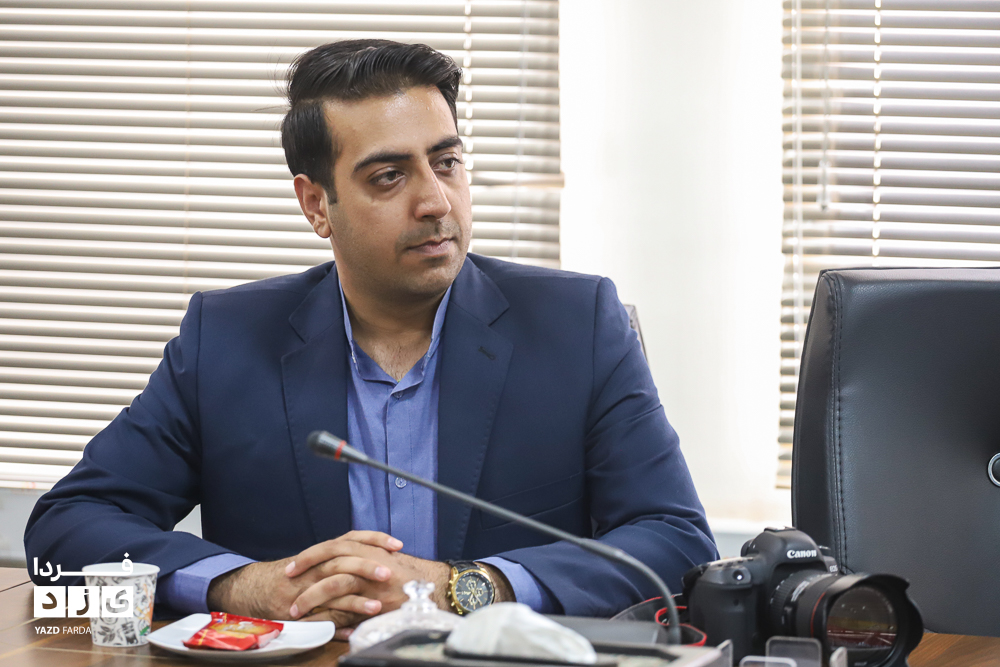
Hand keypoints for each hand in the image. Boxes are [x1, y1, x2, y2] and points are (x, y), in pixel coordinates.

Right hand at [207, 531, 402, 639]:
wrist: (254, 588)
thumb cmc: (292, 574)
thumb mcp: (317, 560)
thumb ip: (342, 556)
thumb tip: (376, 555)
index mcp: (322, 553)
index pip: (350, 539)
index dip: (373, 539)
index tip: (396, 544)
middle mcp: (314, 567)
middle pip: (341, 562)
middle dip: (366, 567)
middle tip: (388, 573)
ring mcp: (305, 589)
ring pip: (331, 591)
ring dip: (355, 601)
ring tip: (376, 607)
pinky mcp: (298, 612)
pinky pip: (319, 621)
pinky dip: (337, 628)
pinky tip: (353, 633)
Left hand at [287, 551, 516, 621]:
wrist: (437, 587)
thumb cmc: (409, 576)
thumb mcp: (384, 560)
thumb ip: (362, 561)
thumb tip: (339, 568)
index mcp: (369, 548)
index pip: (334, 544)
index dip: (311, 554)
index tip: (294, 565)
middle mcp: (370, 560)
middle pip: (330, 559)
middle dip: (306, 571)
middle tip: (288, 581)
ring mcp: (374, 581)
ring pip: (336, 584)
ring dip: (313, 598)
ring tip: (298, 611)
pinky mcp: (380, 601)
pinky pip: (351, 611)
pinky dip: (336, 621)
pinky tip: (322, 629)